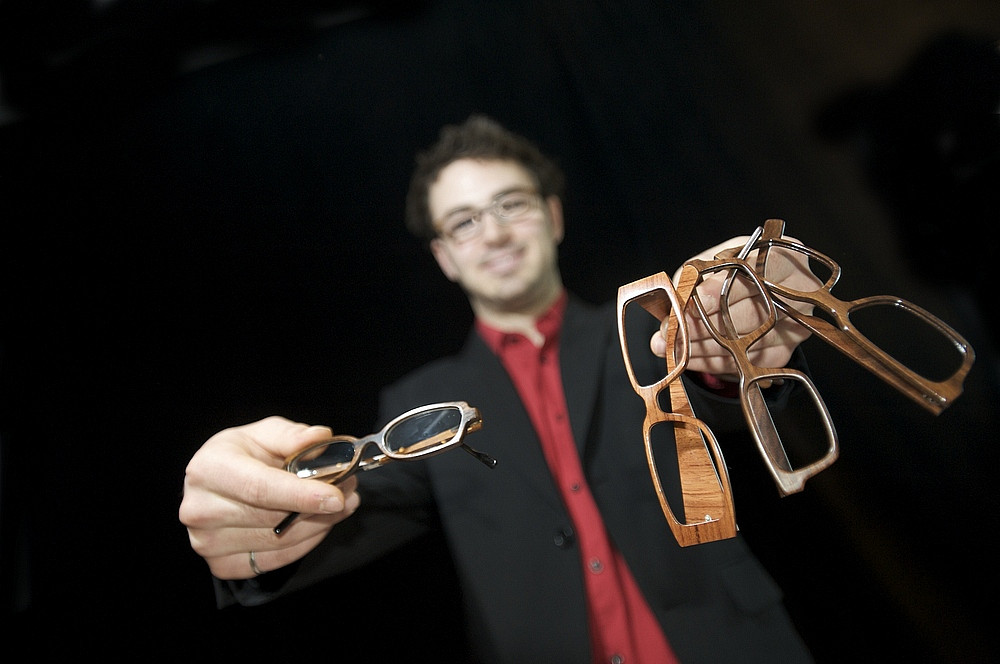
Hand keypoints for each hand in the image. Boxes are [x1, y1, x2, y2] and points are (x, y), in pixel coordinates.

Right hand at [179, 416, 359, 579]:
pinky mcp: (222, 565)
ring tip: (342, 504)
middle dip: (319, 507)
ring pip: (279, 542)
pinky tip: (320, 524)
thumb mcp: (263, 433)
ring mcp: (208, 543)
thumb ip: (291, 436)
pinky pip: (275, 561)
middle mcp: (201, 509)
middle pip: (273, 518)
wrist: (214, 482)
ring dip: (319, 525)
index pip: (260, 488)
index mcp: (209, 470)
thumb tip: (320, 437)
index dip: (301, 495)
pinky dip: (304, 544)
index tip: (336, 497)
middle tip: (350, 490)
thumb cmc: (239, 455)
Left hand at [649, 235, 818, 375]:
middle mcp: (798, 293)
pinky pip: (744, 363)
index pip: (748, 278)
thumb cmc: (736, 268)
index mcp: (784, 258)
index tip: (686, 307)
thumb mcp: (717, 259)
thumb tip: (674, 304)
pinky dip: (711, 362)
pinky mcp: (784, 352)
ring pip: (743, 344)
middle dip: (701, 327)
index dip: (715, 294)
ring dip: (701, 349)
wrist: (761, 286)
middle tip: (668, 332)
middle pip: (747, 316)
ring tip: (669, 347)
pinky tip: (689, 357)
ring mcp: (795, 326)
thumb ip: (697, 276)